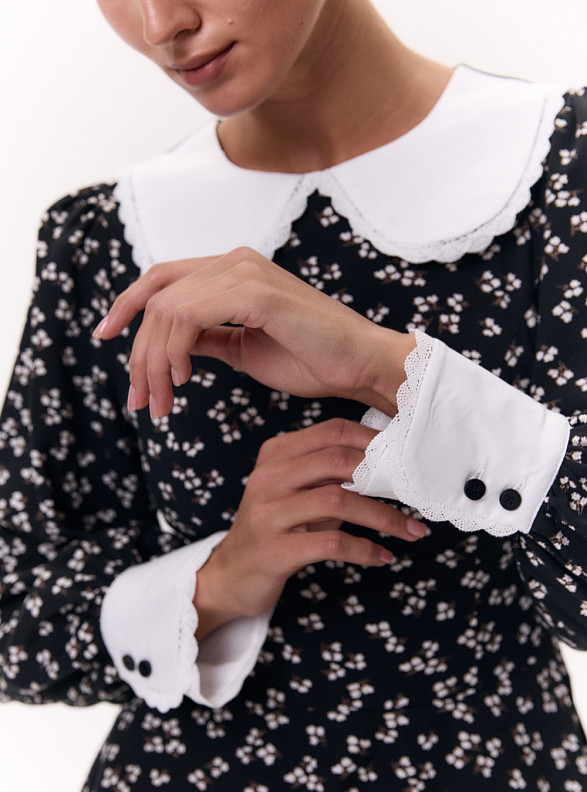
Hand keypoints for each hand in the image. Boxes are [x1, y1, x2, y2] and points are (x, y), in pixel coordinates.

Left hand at [93, 248, 415, 418]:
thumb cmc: (313, 360)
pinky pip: (190, 317)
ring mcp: (246, 271)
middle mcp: (236, 261)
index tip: (105, 338)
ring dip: (153, 361)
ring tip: (160, 401)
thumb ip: (207, 338)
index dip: (128, 305)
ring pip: (168, 309)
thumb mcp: (243, 350)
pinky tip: (182, 380)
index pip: (163, 279)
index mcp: (234, 271)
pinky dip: (175, 351)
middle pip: (158, 297)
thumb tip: (172, 344)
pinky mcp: (256, 291)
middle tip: (140, 400)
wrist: (361, 366)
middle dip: (139, 353)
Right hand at [193, 419, 426, 638]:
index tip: (405, 456)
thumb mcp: (297, 493)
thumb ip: (329, 475)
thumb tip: (387, 464)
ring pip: (338, 501)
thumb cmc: (275, 529)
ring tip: (412, 531)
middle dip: (384, 477)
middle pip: (337, 460)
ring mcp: (268, 514)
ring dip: (384, 517)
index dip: (373, 440)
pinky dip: (365, 549)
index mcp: (275, 455)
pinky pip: (332, 544)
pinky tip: (383, 556)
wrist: (230, 575)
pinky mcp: (274, 550)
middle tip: (415, 493)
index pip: (332, 432)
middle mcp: (268, 478)